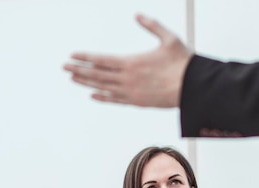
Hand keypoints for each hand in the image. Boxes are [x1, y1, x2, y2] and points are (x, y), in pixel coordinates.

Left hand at [63, 14, 192, 107]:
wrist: (193, 88)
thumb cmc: (183, 63)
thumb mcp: (168, 39)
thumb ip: (152, 26)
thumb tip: (138, 15)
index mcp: (132, 62)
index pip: (101, 59)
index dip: (85, 57)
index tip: (72, 55)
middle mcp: (128, 79)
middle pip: (98, 74)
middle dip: (79, 69)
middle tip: (64, 67)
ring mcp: (132, 92)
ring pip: (103, 87)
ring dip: (87, 83)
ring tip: (74, 78)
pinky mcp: (138, 102)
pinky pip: (115, 100)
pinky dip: (102, 97)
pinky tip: (93, 95)